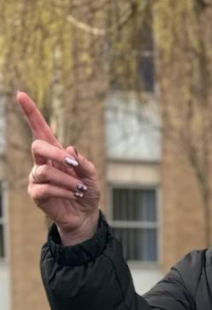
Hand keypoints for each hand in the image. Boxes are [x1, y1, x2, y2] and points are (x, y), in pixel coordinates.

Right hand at [17, 91, 99, 243]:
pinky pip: (46, 189)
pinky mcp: (36, 194)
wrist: (85, 215)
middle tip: (74, 166)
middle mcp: (41, 162)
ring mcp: (36, 177)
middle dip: (56, 154)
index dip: (31, 112)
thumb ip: (83, 162)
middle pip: (38, 146)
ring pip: (45, 171)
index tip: (21, 94)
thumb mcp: (91, 175)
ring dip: (67, 181)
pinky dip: (64, 192)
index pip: (40, 129)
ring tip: (80, 189)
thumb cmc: (87, 191)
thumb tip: (69, 150)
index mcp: (54, 152)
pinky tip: (73, 195)